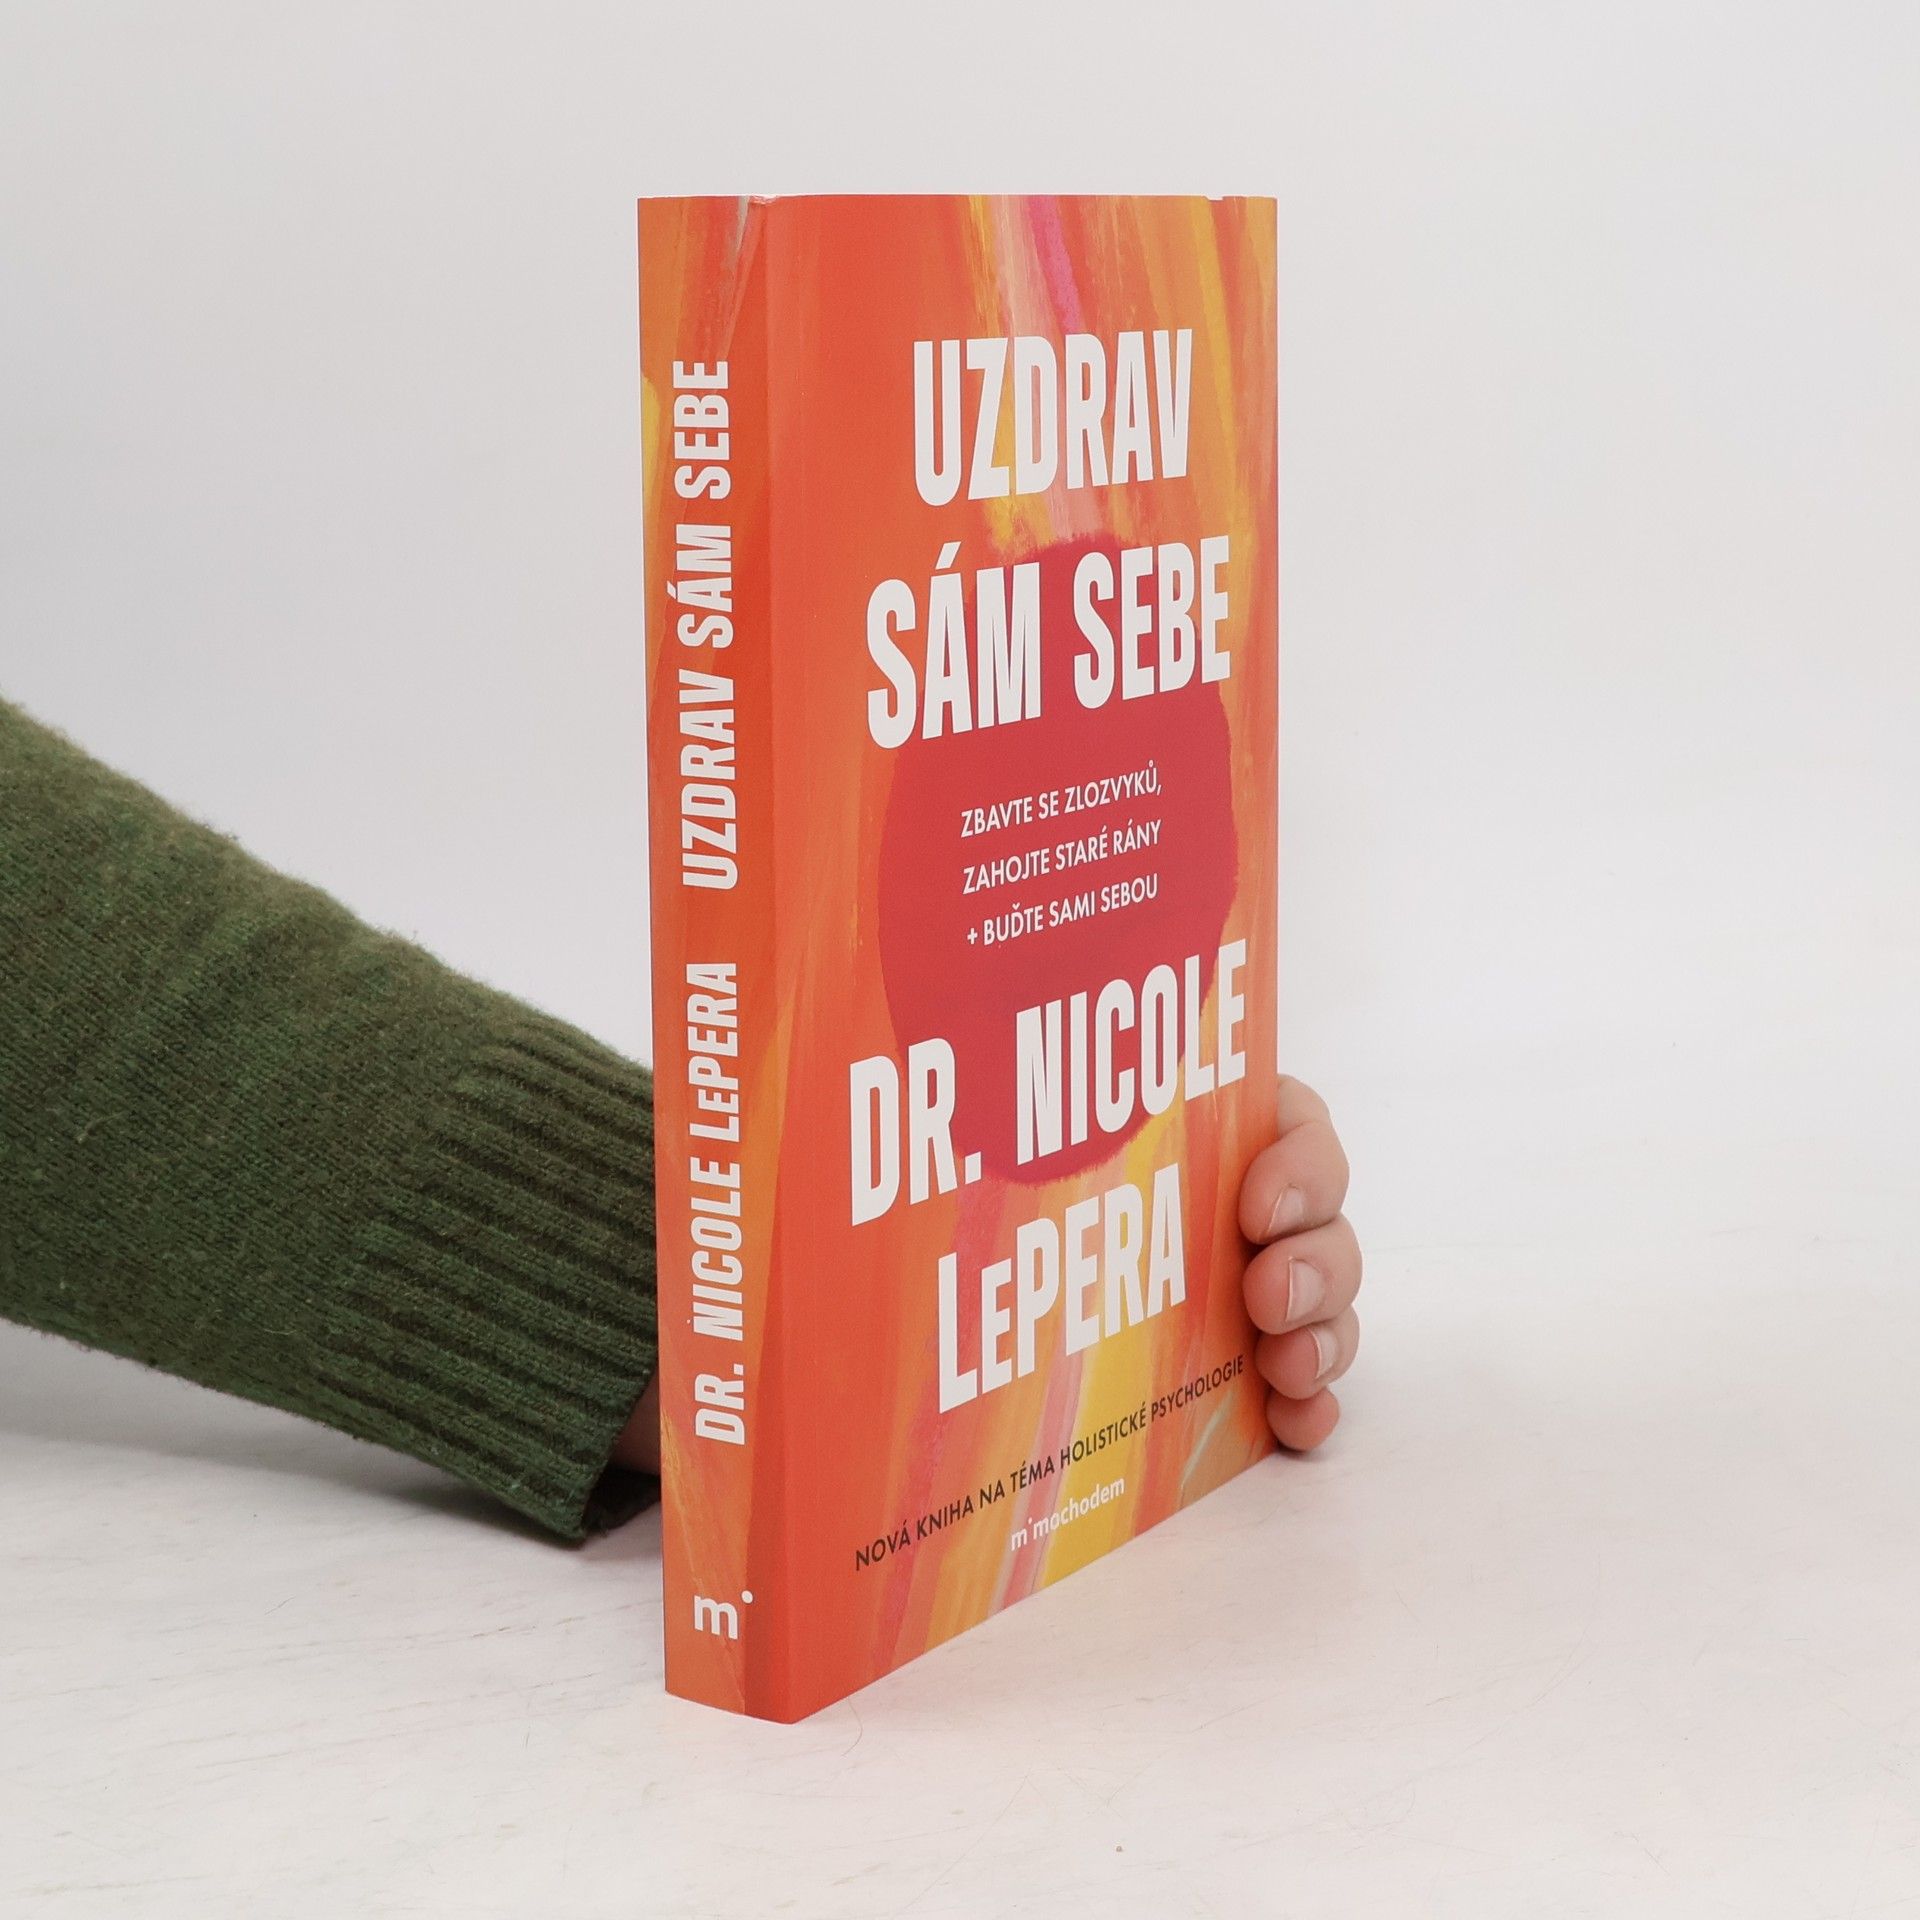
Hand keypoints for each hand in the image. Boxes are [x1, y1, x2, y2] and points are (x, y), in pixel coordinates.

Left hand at [612, 1074, 1360, 1474]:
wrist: (860, 1351)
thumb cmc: (884, 1205)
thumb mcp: (895, 1137)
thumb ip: (897, 1092)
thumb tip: (800, 1041)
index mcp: (1151, 1124)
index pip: (1269, 1107)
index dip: (1294, 1146)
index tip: (1254, 1194)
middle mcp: (1201, 1198)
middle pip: (1313, 1204)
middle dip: (1316, 1244)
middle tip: (1264, 1286)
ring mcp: (1224, 1288)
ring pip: (1320, 1291)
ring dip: (1326, 1323)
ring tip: (1285, 1363)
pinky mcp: (1221, 1375)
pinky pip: (1299, 1382)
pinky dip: (1311, 1399)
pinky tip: (1296, 1420)